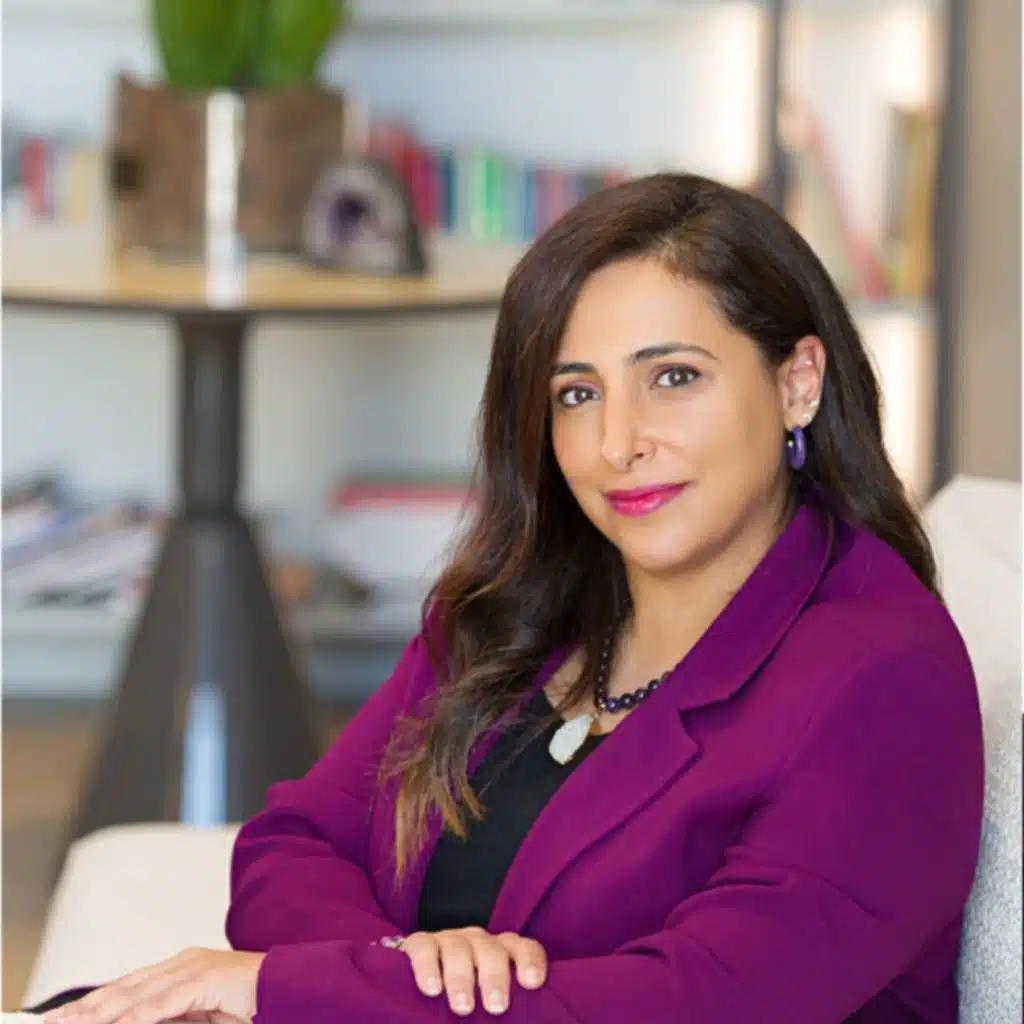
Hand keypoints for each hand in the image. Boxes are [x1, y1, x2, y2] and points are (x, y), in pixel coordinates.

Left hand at [42, 948, 264, 1023]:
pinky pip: (166, 1002)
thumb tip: (138, 1022)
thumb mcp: (204, 1017)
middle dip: (87, 1009)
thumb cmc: (252, 1006)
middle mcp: (184, 963)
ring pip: (138, 994)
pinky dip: (139, 1017)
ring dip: (103, 1014)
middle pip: (125, 988)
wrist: (293, 987)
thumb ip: (175, 1018)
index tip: (64, 1021)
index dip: (94, 1005)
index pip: (128, 987)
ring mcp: (196, 967)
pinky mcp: (209, 979)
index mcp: (182, 968)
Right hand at [399, 927, 546, 1015]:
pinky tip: (431, 989)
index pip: (525, 949)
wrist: (429, 986)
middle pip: (492, 951)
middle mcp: (480, 942)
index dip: (530, 962)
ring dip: (461, 978)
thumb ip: (504, 1011)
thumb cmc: (472, 1002)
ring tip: (463, 1007)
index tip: (532, 983)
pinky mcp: (421, 943)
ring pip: (459, 950)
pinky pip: (425, 948)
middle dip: (494, 978)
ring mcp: (451, 939)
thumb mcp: (490, 1004)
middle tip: (496, 1007)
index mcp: (504, 954)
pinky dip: (428, 966)